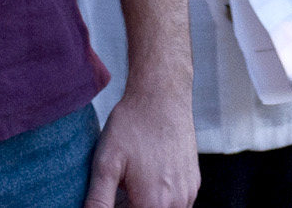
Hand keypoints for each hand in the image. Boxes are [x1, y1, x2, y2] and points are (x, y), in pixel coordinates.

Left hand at [83, 78, 196, 207]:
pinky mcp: (194, 182)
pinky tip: (147, 178)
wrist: (161, 94)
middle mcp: (177, 203)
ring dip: (145, 206)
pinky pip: (176, 203)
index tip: (110, 199)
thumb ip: (98, 202)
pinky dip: (160, 200)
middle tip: (119, 191)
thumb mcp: (105, 164)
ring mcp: (189, 192)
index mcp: (154, 203)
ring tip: (130, 185)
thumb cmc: (132, 125)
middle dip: (130, 207)